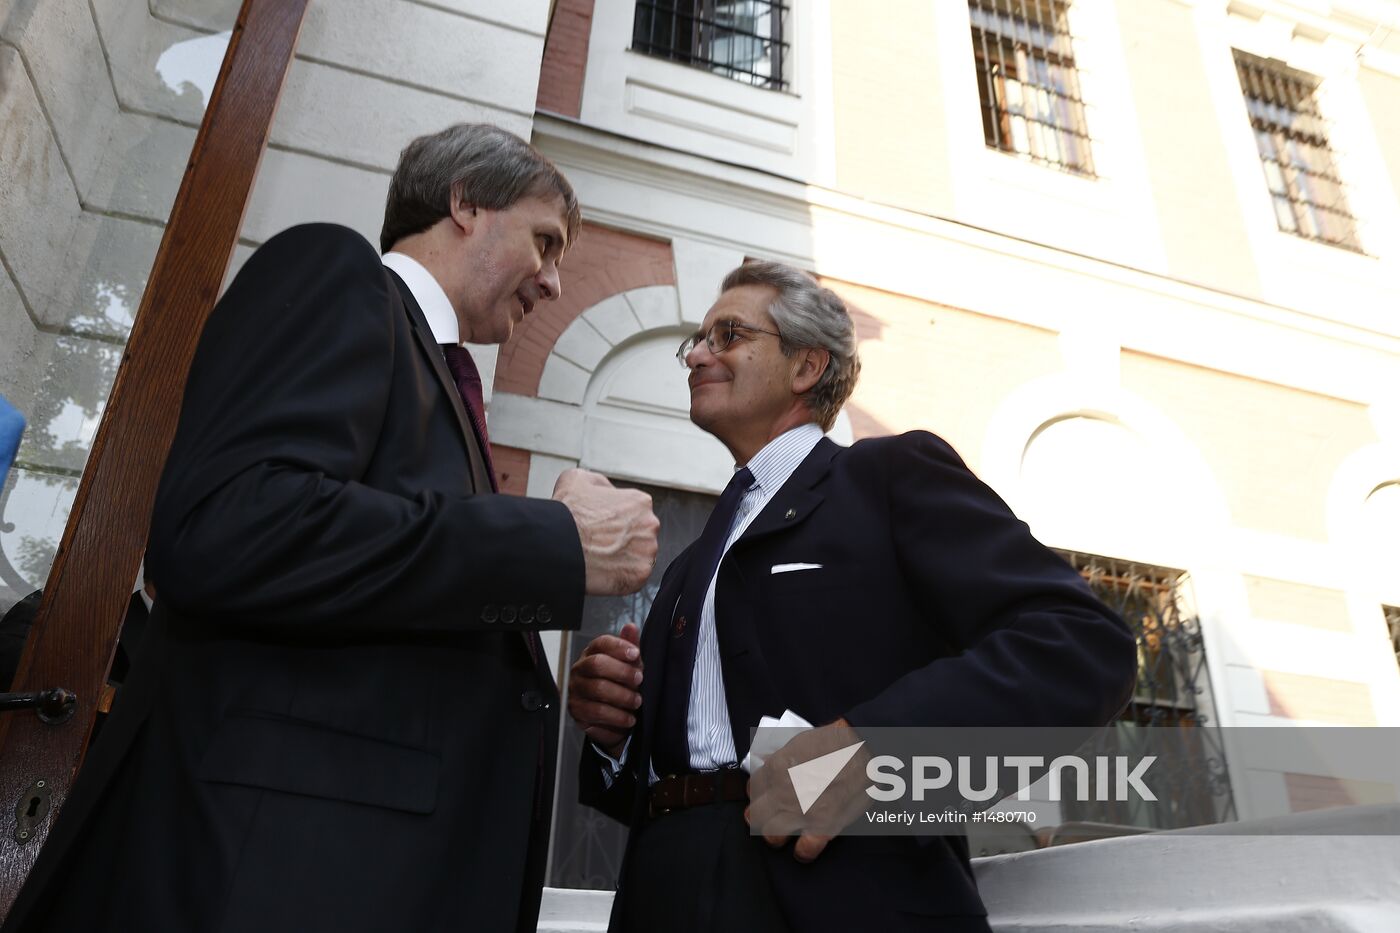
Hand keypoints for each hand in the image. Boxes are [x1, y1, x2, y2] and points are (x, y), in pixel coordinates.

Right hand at [552, 469, 658, 595]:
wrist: (557, 546)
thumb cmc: (567, 513)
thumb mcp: (578, 479)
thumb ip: (601, 484)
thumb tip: (607, 492)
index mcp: (640, 502)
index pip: (634, 512)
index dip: (616, 519)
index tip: (602, 526)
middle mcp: (650, 525)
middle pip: (640, 534)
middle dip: (623, 539)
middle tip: (601, 543)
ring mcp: (647, 552)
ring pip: (638, 556)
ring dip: (624, 558)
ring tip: (600, 558)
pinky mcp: (640, 575)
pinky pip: (634, 577)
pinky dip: (620, 576)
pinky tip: (603, 571)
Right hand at [568, 623, 642, 755]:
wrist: (612, 713)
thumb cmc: (621, 683)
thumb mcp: (630, 664)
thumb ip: (630, 646)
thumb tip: (631, 627)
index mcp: (592, 653)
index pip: (601, 643)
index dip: (619, 647)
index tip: (636, 654)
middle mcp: (580, 670)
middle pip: (597, 665)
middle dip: (622, 672)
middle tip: (639, 681)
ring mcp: (575, 691)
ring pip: (597, 690)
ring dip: (622, 697)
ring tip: (637, 703)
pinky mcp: (576, 712)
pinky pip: (595, 714)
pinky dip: (615, 718)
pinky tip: (628, 719)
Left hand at [746, 718, 869, 862]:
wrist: (866, 748)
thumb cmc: (835, 742)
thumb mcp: (799, 741)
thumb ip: (779, 757)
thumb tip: (765, 763)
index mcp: (776, 768)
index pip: (752, 788)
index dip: (757, 794)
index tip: (764, 796)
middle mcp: (783, 792)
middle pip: (754, 816)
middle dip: (758, 817)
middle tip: (767, 817)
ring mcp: (802, 812)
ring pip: (771, 836)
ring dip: (775, 836)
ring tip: (782, 833)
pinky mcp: (823, 826)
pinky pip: (804, 851)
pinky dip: (803, 852)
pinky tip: (803, 848)